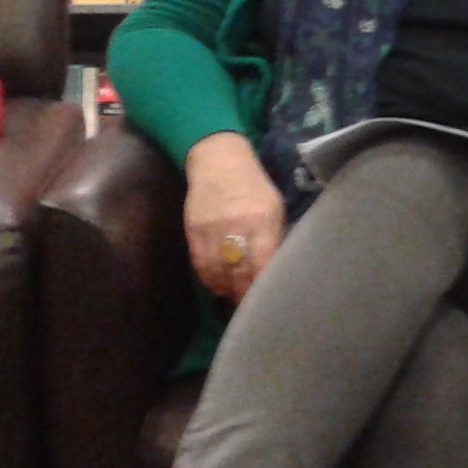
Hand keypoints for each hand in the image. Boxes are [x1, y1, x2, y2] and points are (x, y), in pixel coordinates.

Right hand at [184, 132, 285, 302]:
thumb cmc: (254, 186)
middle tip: (250, 305)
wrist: (219, 162)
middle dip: (244, 293)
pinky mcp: (193, 230)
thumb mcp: (274, 208)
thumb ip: (274, 237)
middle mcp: (236, 226)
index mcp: (262, 220)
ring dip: (226, 289)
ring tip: (234, 297)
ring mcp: (212, 229)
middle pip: (239, 272)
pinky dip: (209, 278)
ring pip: (218, 272)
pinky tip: (217, 284)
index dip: (262, 287)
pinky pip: (200, 263)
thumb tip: (273, 270)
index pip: (263, 264)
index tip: (267, 301)